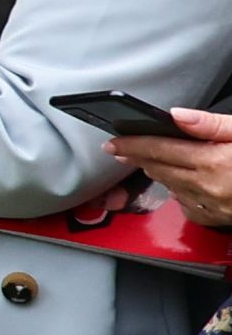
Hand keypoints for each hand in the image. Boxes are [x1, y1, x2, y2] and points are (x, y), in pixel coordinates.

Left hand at [112, 106, 231, 230]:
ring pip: (171, 188)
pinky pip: (188, 206)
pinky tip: (178, 184)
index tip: (114, 141)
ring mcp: (215, 206)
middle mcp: (210, 187)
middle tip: (121, 149)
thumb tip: (177, 115)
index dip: (133, 144)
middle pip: (160, 170)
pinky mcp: (221, 219)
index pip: (160, 149)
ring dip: (156, 174)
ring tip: (146, 161)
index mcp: (216, 162)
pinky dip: (179, 193)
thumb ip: (212, 124)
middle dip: (139, 158)